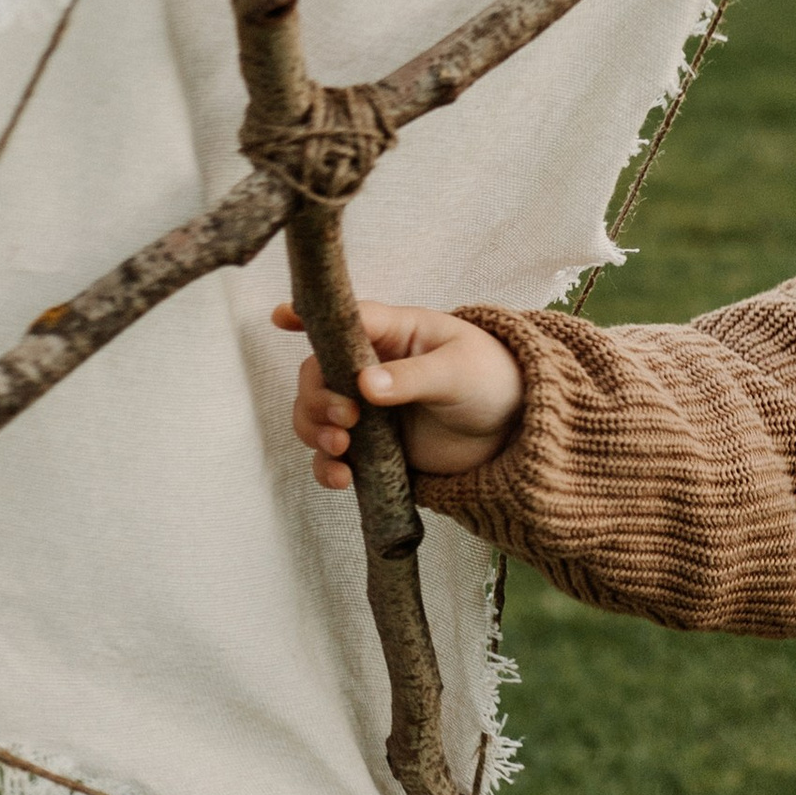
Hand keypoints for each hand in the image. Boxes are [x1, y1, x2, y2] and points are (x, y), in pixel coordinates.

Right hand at [277, 300, 523, 488]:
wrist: (514, 430)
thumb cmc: (491, 379)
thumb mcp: (459, 372)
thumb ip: (414, 377)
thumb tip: (365, 385)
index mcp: (392, 333)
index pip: (344, 319)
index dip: (307, 316)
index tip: (280, 316)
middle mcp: (369, 367)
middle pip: (316, 374)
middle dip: (318, 398)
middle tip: (347, 418)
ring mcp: (367, 409)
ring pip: (314, 415)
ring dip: (315, 431)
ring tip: (342, 448)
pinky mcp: (371, 447)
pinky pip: (333, 457)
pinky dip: (327, 468)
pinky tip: (342, 478)